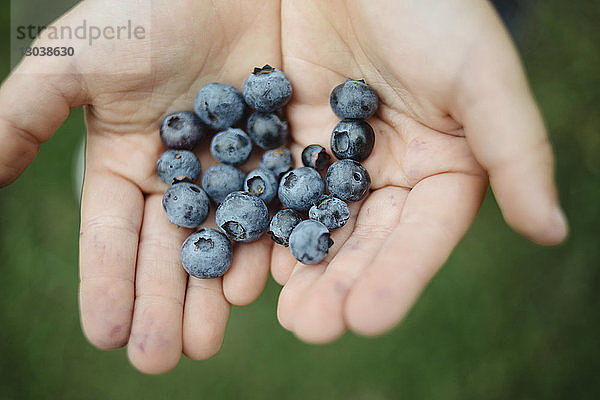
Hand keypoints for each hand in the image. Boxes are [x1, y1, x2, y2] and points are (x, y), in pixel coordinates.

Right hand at [0, 0, 282, 372]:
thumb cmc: (152, 10)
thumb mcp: (76, 59)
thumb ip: (23, 115)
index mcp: (127, 162)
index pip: (112, 235)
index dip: (106, 283)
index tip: (106, 334)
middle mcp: (179, 177)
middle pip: (169, 251)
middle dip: (162, 305)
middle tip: (159, 360)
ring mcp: (233, 172)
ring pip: (221, 242)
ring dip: (210, 294)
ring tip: (204, 342)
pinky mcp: (281, 158)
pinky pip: (275, 211)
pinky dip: (265, 248)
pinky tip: (258, 285)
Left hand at [272, 0, 567, 342]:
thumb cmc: (430, 8)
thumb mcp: (479, 74)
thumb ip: (515, 151)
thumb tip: (551, 231)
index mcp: (441, 166)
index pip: (422, 234)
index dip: (398, 276)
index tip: (367, 319)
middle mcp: (389, 171)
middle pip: (365, 238)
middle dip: (339, 283)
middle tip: (308, 327)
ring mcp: (337, 156)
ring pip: (316, 220)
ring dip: (298, 266)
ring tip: (280, 312)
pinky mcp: (292, 134)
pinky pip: (275, 183)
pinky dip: (263, 219)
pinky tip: (247, 257)